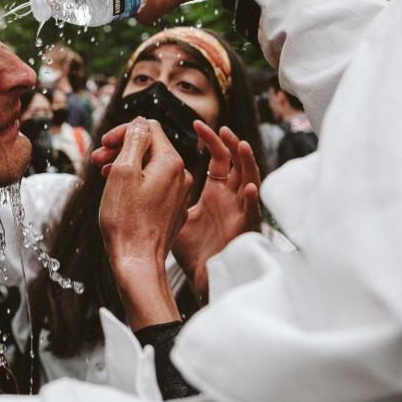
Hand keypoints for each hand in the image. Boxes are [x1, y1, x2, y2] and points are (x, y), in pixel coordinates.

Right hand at [98, 118, 192, 328]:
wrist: (138, 262)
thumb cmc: (127, 220)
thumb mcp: (123, 172)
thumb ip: (133, 141)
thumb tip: (140, 123)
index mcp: (171, 162)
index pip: (149, 128)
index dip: (122, 132)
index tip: (103, 145)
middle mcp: (182, 175)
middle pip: (150, 148)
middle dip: (122, 149)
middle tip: (97, 161)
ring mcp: (180, 194)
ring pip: (152, 168)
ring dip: (127, 167)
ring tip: (104, 177)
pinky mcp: (173, 210)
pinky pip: (156, 186)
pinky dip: (137, 184)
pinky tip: (120, 194)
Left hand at [173, 122, 261, 304]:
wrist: (198, 278)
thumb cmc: (187, 248)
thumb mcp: (176, 211)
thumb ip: (169, 189)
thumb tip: (148, 169)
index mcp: (216, 191)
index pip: (219, 158)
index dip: (212, 140)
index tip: (197, 123)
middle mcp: (231, 198)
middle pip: (238, 164)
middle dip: (231, 144)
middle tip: (221, 128)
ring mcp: (239, 212)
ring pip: (251, 181)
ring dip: (248, 164)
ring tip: (241, 146)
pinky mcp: (243, 230)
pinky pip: (252, 213)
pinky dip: (252, 201)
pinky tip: (250, 189)